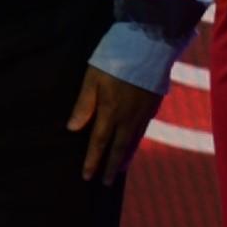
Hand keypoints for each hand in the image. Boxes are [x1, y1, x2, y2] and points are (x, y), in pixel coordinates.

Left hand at [65, 64, 159, 181]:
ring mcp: (144, 112)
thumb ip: (83, 104)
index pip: (99, 142)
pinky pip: (143, 130)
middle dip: (111, 166)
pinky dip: (137, 141)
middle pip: (119, 147)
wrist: (150, 44)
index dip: (92, 160)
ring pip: (134, 141)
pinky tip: (135, 142)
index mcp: (111, 112)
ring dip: (126, 157)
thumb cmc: (116, 58)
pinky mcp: (154, 105)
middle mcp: (128, 117)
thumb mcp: (92, 78)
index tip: (87, 177)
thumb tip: (73, 129)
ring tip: (121, 169)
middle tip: (106, 182)